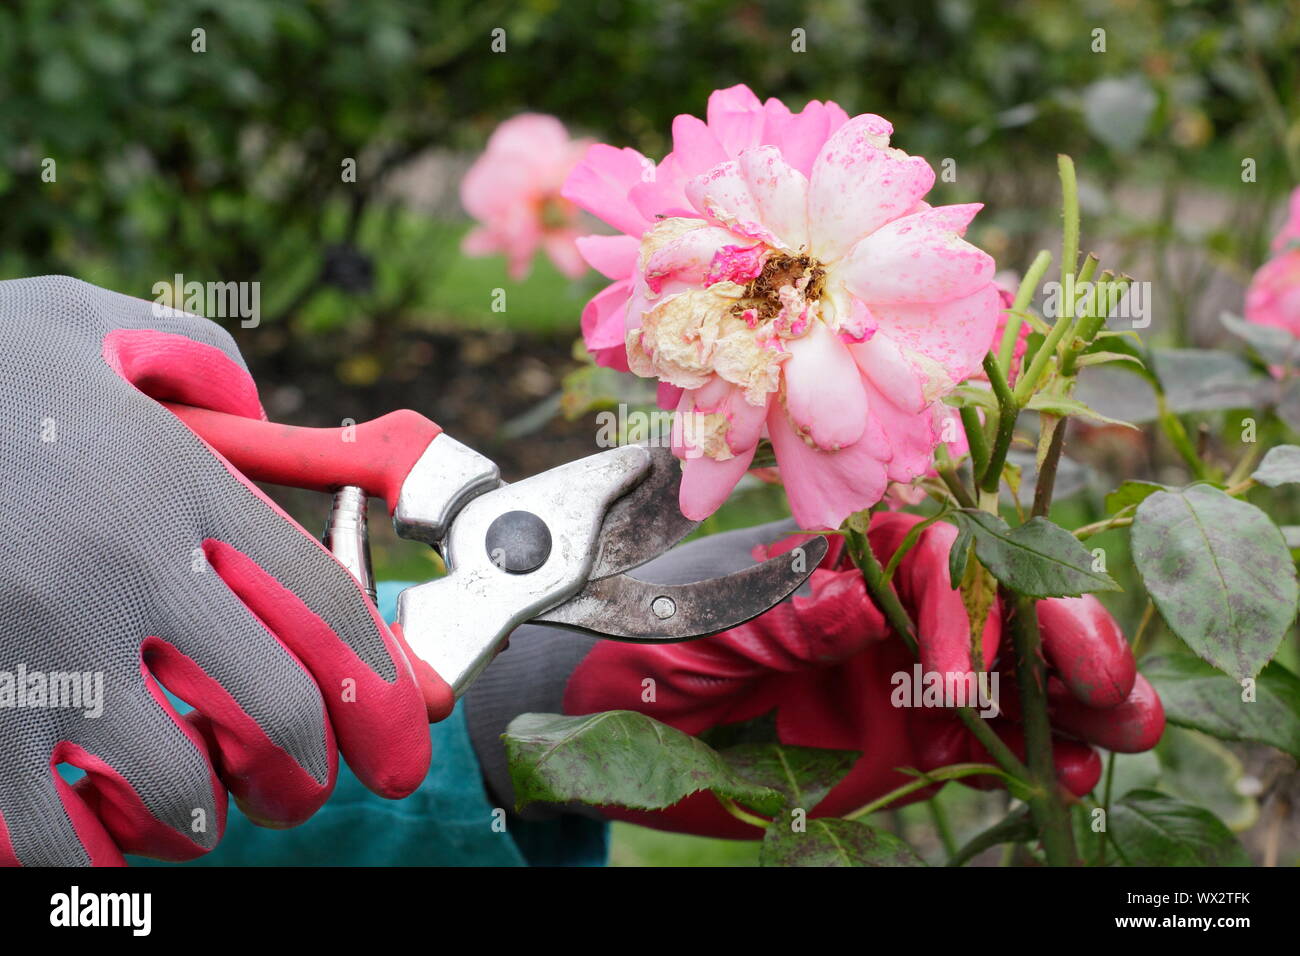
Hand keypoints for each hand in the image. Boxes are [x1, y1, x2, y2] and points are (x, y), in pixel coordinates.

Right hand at [0, 277, 441, 864]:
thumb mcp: (86, 323)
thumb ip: (193, 359)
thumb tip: (259, 417)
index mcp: (178, 483)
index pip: (323, 600)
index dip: (381, 684)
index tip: (403, 739)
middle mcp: (128, 570)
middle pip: (276, 708)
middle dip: (306, 773)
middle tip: (303, 792)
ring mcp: (43, 645)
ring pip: (174, 785)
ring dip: (203, 818)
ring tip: (198, 815)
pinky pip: (49, 828)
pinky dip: (89, 855)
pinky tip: (96, 841)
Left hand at [560, 511, 1163, 836]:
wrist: (608, 716)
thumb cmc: (640, 645)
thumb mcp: (694, 627)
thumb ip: (774, 615)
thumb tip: (860, 600)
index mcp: (836, 562)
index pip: (929, 559)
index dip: (965, 603)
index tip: (963, 669)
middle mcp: (883, 611)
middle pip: (996, 606)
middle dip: (1059, 633)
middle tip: (1103, 678)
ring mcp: (899, 675)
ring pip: (1009, 674)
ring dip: (1071, 694)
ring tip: (1119, 724)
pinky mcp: (903, 739)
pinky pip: (983, 743)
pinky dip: (1033, 753)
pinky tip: (1070, 770)